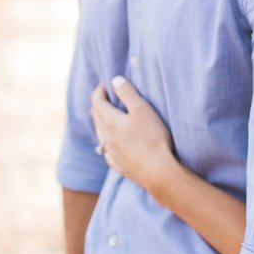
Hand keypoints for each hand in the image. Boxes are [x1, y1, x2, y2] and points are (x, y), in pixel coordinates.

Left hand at [89, 76, 174, 196]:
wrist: (158, 172)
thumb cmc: (152, 138)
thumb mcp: (142, 109)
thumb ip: (128, 93)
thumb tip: (115, 80)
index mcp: (109, 121)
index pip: (97, 101)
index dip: (99, 91)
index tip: (105, 84)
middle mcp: (106, 137)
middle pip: (96, 117)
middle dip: (98, 104)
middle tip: (105, 97)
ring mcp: (111, 153)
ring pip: (100, 134)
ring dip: (101, 123)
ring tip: (107, 117)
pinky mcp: (119, 165)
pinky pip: (107, 152)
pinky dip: (107, 143)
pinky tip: (111, 145)